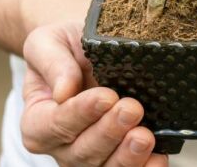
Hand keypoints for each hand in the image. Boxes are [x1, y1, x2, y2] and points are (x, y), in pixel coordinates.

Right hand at [20, 23, 167, 166]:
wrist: (84, 45)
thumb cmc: (64, 46)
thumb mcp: (48, 42)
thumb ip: (53, 63)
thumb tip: (63, 92)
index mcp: (38, 119)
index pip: (55, 124)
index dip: (81, 113)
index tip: (106, 96)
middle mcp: (61, 145)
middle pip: (82, 152)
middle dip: (109, 132)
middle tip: (132, 109)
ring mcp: (90, 155)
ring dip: (127, 156)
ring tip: (145, 137)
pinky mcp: (117, 155)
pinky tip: (158, 158)